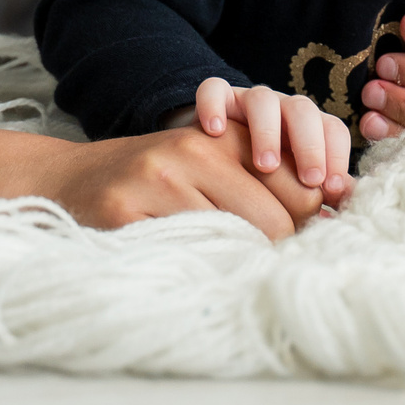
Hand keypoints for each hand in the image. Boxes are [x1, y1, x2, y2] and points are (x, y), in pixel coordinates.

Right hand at [51, 118, 331, 238]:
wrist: (70, 181)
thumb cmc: (153, 182)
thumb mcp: (206, 164)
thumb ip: (262, 179)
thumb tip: (335, 210)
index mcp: (222, 136)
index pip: (299, 184)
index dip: (310, 220)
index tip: (306, 238)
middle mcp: (193, 149)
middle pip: (274, 220)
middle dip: (276, 250)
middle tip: (265, 264)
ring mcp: (157, 179)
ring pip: (234, 241)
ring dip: (236, 263)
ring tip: (225, 265)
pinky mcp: (126, 212)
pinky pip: (187, 254)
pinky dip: (198, 269)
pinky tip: (192, 266)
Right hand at [186, 78, 352, 203]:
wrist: (209, 158)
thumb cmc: (259, 178)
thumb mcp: (290, 183)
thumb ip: (315, 193)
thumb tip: (337, 215)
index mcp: (306, 127)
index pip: (333, 129)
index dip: (337, 156)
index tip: (333, 190)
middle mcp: (280, 109)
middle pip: (303, 111)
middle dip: (310, 145)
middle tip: (310, 180)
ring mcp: (248, 101)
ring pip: (262, 100)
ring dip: (267, 132)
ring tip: (265, 166)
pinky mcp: (216, 99)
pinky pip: (215, 90)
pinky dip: (215, 106)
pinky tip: (215, 132)